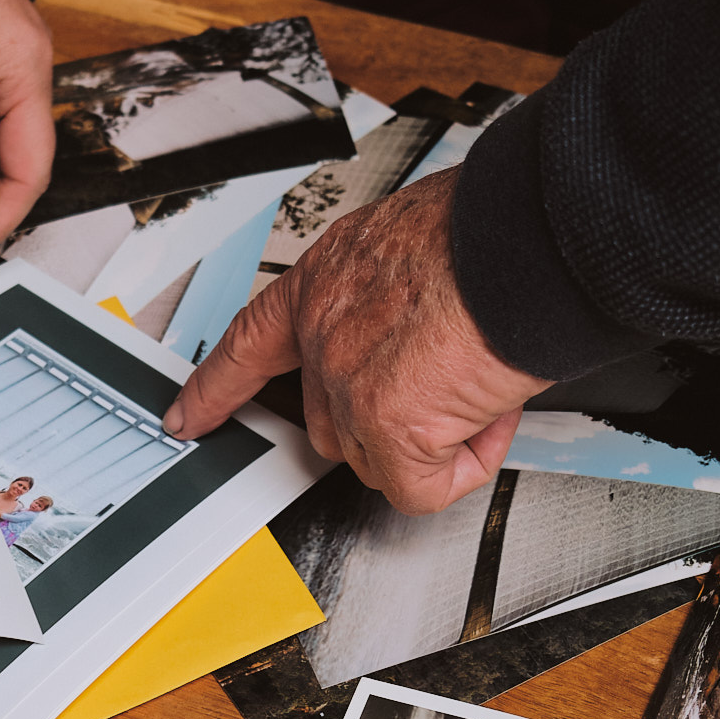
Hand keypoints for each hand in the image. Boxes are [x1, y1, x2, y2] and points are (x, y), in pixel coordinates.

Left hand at [162, 166, 553, 514]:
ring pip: (377, 458)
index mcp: (323, 280)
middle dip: (389, 418)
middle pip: (329, 422)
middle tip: (446, 385)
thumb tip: (419, 341)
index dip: (216, 387)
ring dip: (434, 438)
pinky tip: (486, 416)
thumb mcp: (416, 249)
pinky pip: (419, 488)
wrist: (533, 233)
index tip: (186, 416)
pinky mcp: (389, 424)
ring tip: (481, 381)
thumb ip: (391, 302)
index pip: (250, 343)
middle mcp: (323, 332)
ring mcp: (349, 382)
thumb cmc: (496, 230)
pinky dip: (461, 468)